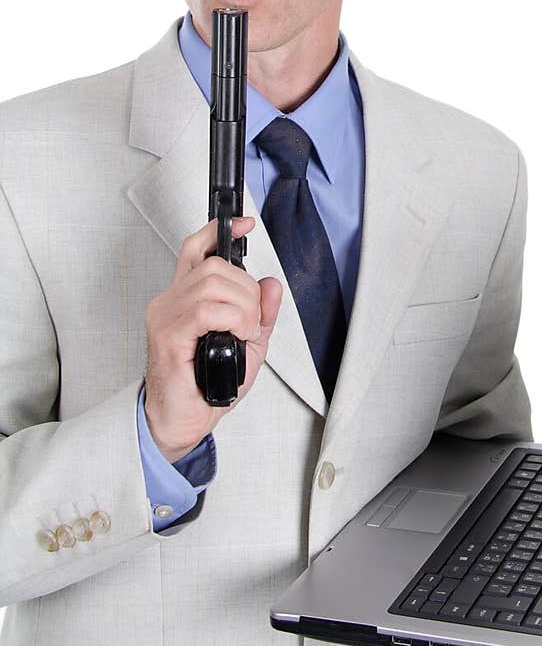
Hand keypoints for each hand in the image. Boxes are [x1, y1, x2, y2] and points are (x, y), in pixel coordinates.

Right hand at [144, 216, 282, 461]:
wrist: (182, 422)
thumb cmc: (206, 387)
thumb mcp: (247, 345)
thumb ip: (259, 314)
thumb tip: (271, 285)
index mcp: (184, 299)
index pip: (196, 251)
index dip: (218, 232)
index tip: (243, 224)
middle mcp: (169, 302)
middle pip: (214, 266)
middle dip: (246, 288)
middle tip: (252, 319)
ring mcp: (165, 316)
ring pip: (212, 284)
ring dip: (243, 306)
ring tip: (245, 331)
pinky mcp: (168, 336)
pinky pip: (206, 310)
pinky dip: (233, 318)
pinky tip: (238, 335)